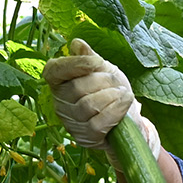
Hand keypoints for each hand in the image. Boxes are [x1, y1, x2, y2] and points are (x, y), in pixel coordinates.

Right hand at [45, 39, 157, 155]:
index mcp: (59, 83)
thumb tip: (77, 44)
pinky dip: (115, 110)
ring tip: (123, 92)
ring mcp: (71, 123)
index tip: (98, 61)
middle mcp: (59, 104)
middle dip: (102, 81)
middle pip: (76, 88)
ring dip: (111, 95)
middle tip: (116, 80)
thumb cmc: (112, 91)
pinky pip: (97, 123)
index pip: (54, 71)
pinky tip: (126, 102)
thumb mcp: (103, 70)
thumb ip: (90, 58)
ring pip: (87, 105)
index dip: (75, 64)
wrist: (128, 119)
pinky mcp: (85, 138)